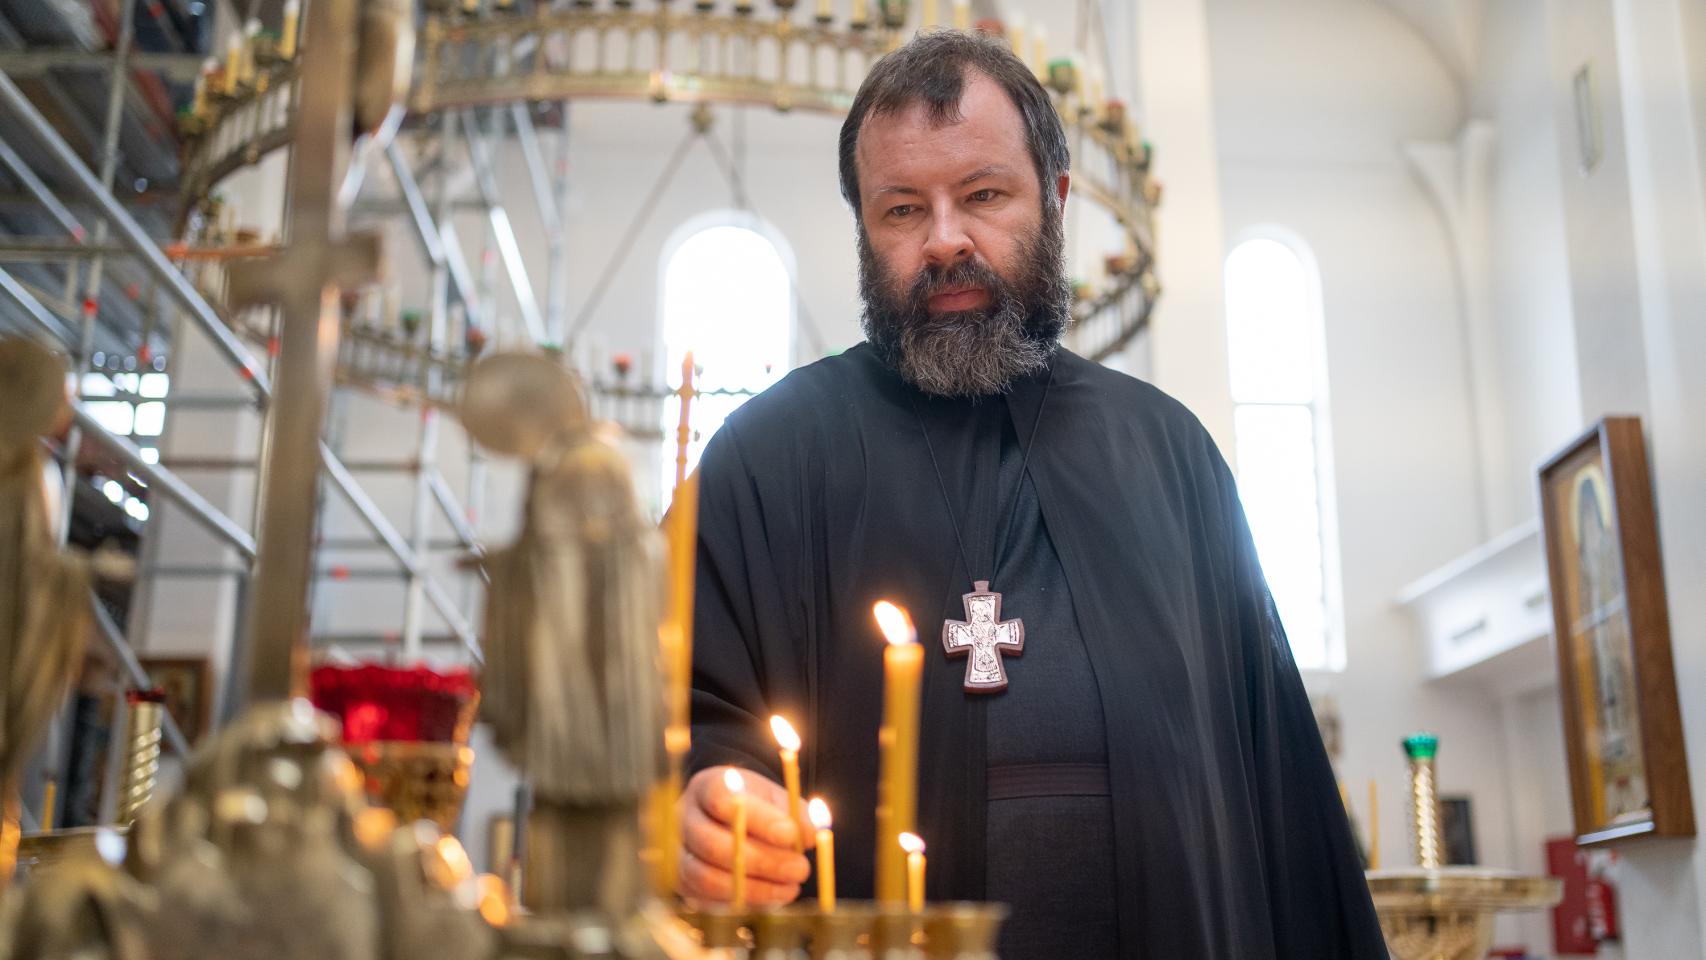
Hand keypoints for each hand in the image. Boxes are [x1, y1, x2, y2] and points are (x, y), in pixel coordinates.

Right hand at [677, 765, 813, 905]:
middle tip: (799, 869)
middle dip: (761, 861)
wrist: (728, 820)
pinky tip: (772, 899)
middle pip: (711, 843)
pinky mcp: (681, 884)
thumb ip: (795, 813)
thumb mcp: (777, 798)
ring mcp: (677, 853)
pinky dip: (741, 904)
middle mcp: (683, 818)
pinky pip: (706, 901)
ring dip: (753, 889)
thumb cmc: (756, 807)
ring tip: (790, 888)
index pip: (723, 801)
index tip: (790, 835)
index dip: (758, 819)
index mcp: (707, 786)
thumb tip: (810, 835)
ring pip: (705, 877)